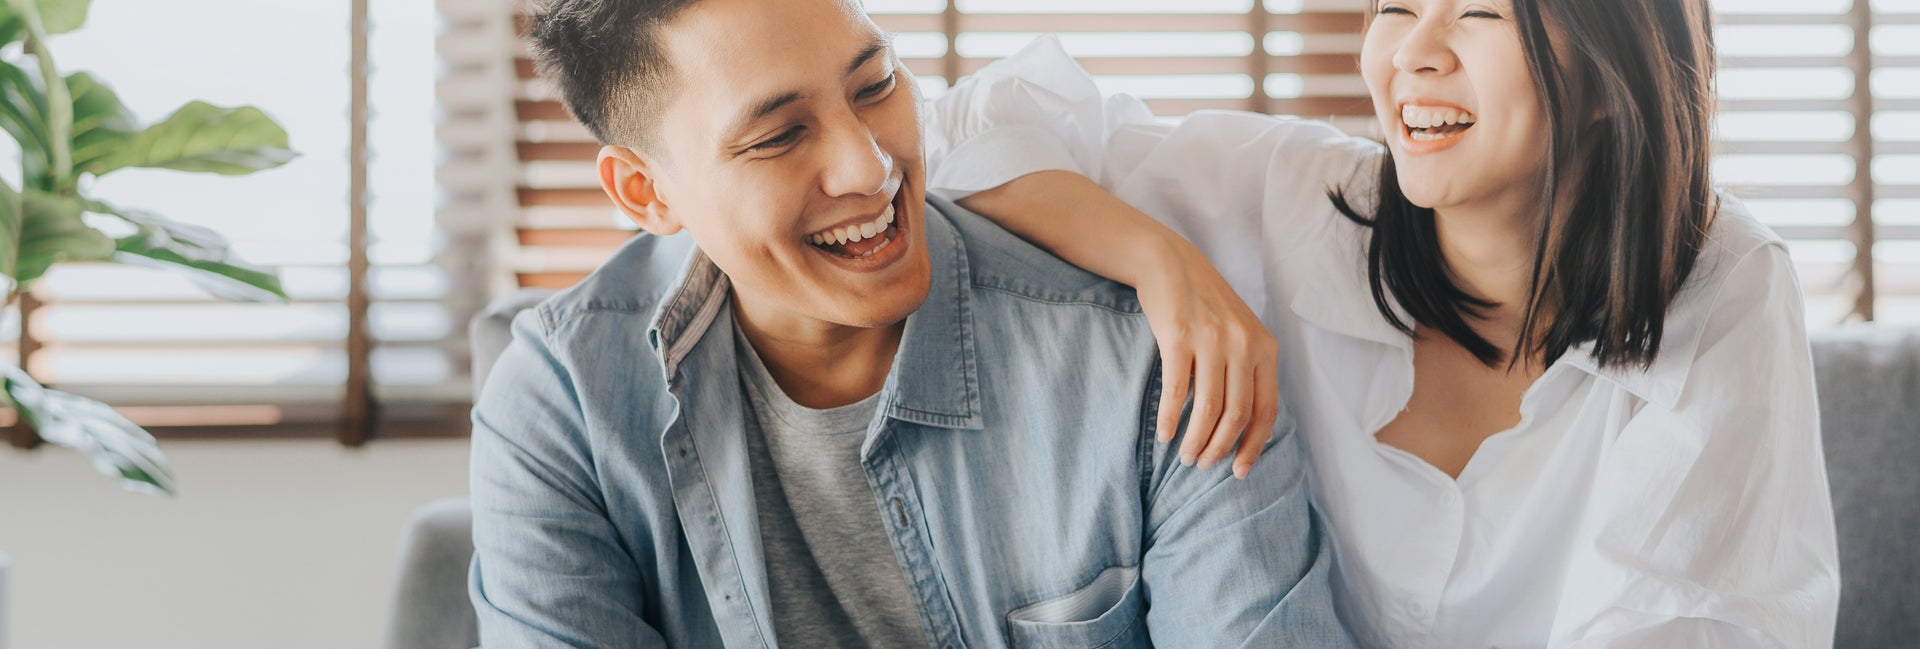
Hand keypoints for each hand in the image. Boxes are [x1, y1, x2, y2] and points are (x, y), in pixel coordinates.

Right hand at [1135, 240, 1280, 478]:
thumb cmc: (1205, 304)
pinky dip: (1169, 419)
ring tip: (1184, 456)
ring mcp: (1211, 340)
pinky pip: (1176, 391)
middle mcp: (1243, 344)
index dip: (1253, 446)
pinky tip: (1164, 433)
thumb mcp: (1240, 331)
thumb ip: (1250, 369)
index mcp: (1265, 347)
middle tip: (1202, 465)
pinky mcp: (1178, 337)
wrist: (1170, 262)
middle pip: (1237, 415)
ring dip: (1195, 440)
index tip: (1239, 471)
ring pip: (1208, 409)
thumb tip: (1247, 425)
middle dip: (1220, 448)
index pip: (1266, 410)